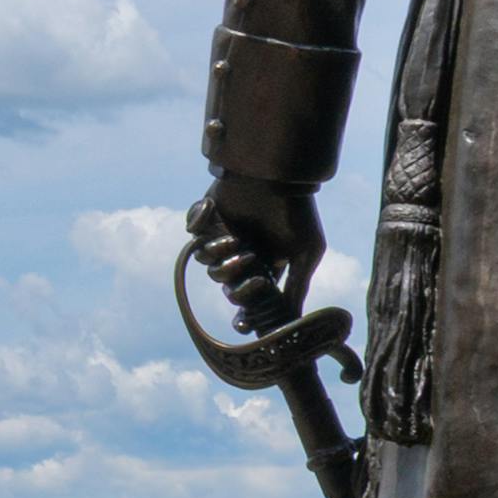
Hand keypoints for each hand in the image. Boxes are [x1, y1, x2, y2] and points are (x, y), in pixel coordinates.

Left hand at [185, 177, 326, 324]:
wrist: (278, 174)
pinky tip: (214, 209)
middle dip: (233, 278)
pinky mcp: (208, 215)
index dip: (244, 311)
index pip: (249, 296)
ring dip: (218, 252)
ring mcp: (224, 234)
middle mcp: (243, 252)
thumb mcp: (305, 253)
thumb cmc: (296, 212)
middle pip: (225, 283)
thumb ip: (297, 287)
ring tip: (234, 236)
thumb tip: (293, 322)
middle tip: (248, 260)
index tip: (242, 323)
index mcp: (265, 264)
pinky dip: (200, 222)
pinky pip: (192, 231)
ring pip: (206, 261)